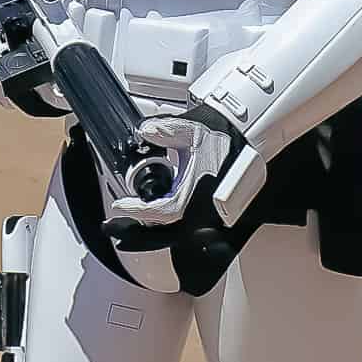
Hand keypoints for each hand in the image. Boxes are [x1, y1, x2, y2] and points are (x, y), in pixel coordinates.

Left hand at [105, 106, 242, 229]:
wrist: (244, 143)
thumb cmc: (222, 139)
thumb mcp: (191, 131)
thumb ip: (165, 131)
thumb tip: (145, 132)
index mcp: (197, 195)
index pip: (162, 211)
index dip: (137, 210)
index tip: (120, 206)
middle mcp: (203, 210)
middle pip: (164, 230)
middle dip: (138, 228)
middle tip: (117, 221)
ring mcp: (207, 215)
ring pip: (173, 231)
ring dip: (151, 226)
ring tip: (130, 218)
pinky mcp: (209, 214)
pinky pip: (183, 225)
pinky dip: (164, 222)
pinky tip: (153, 213)